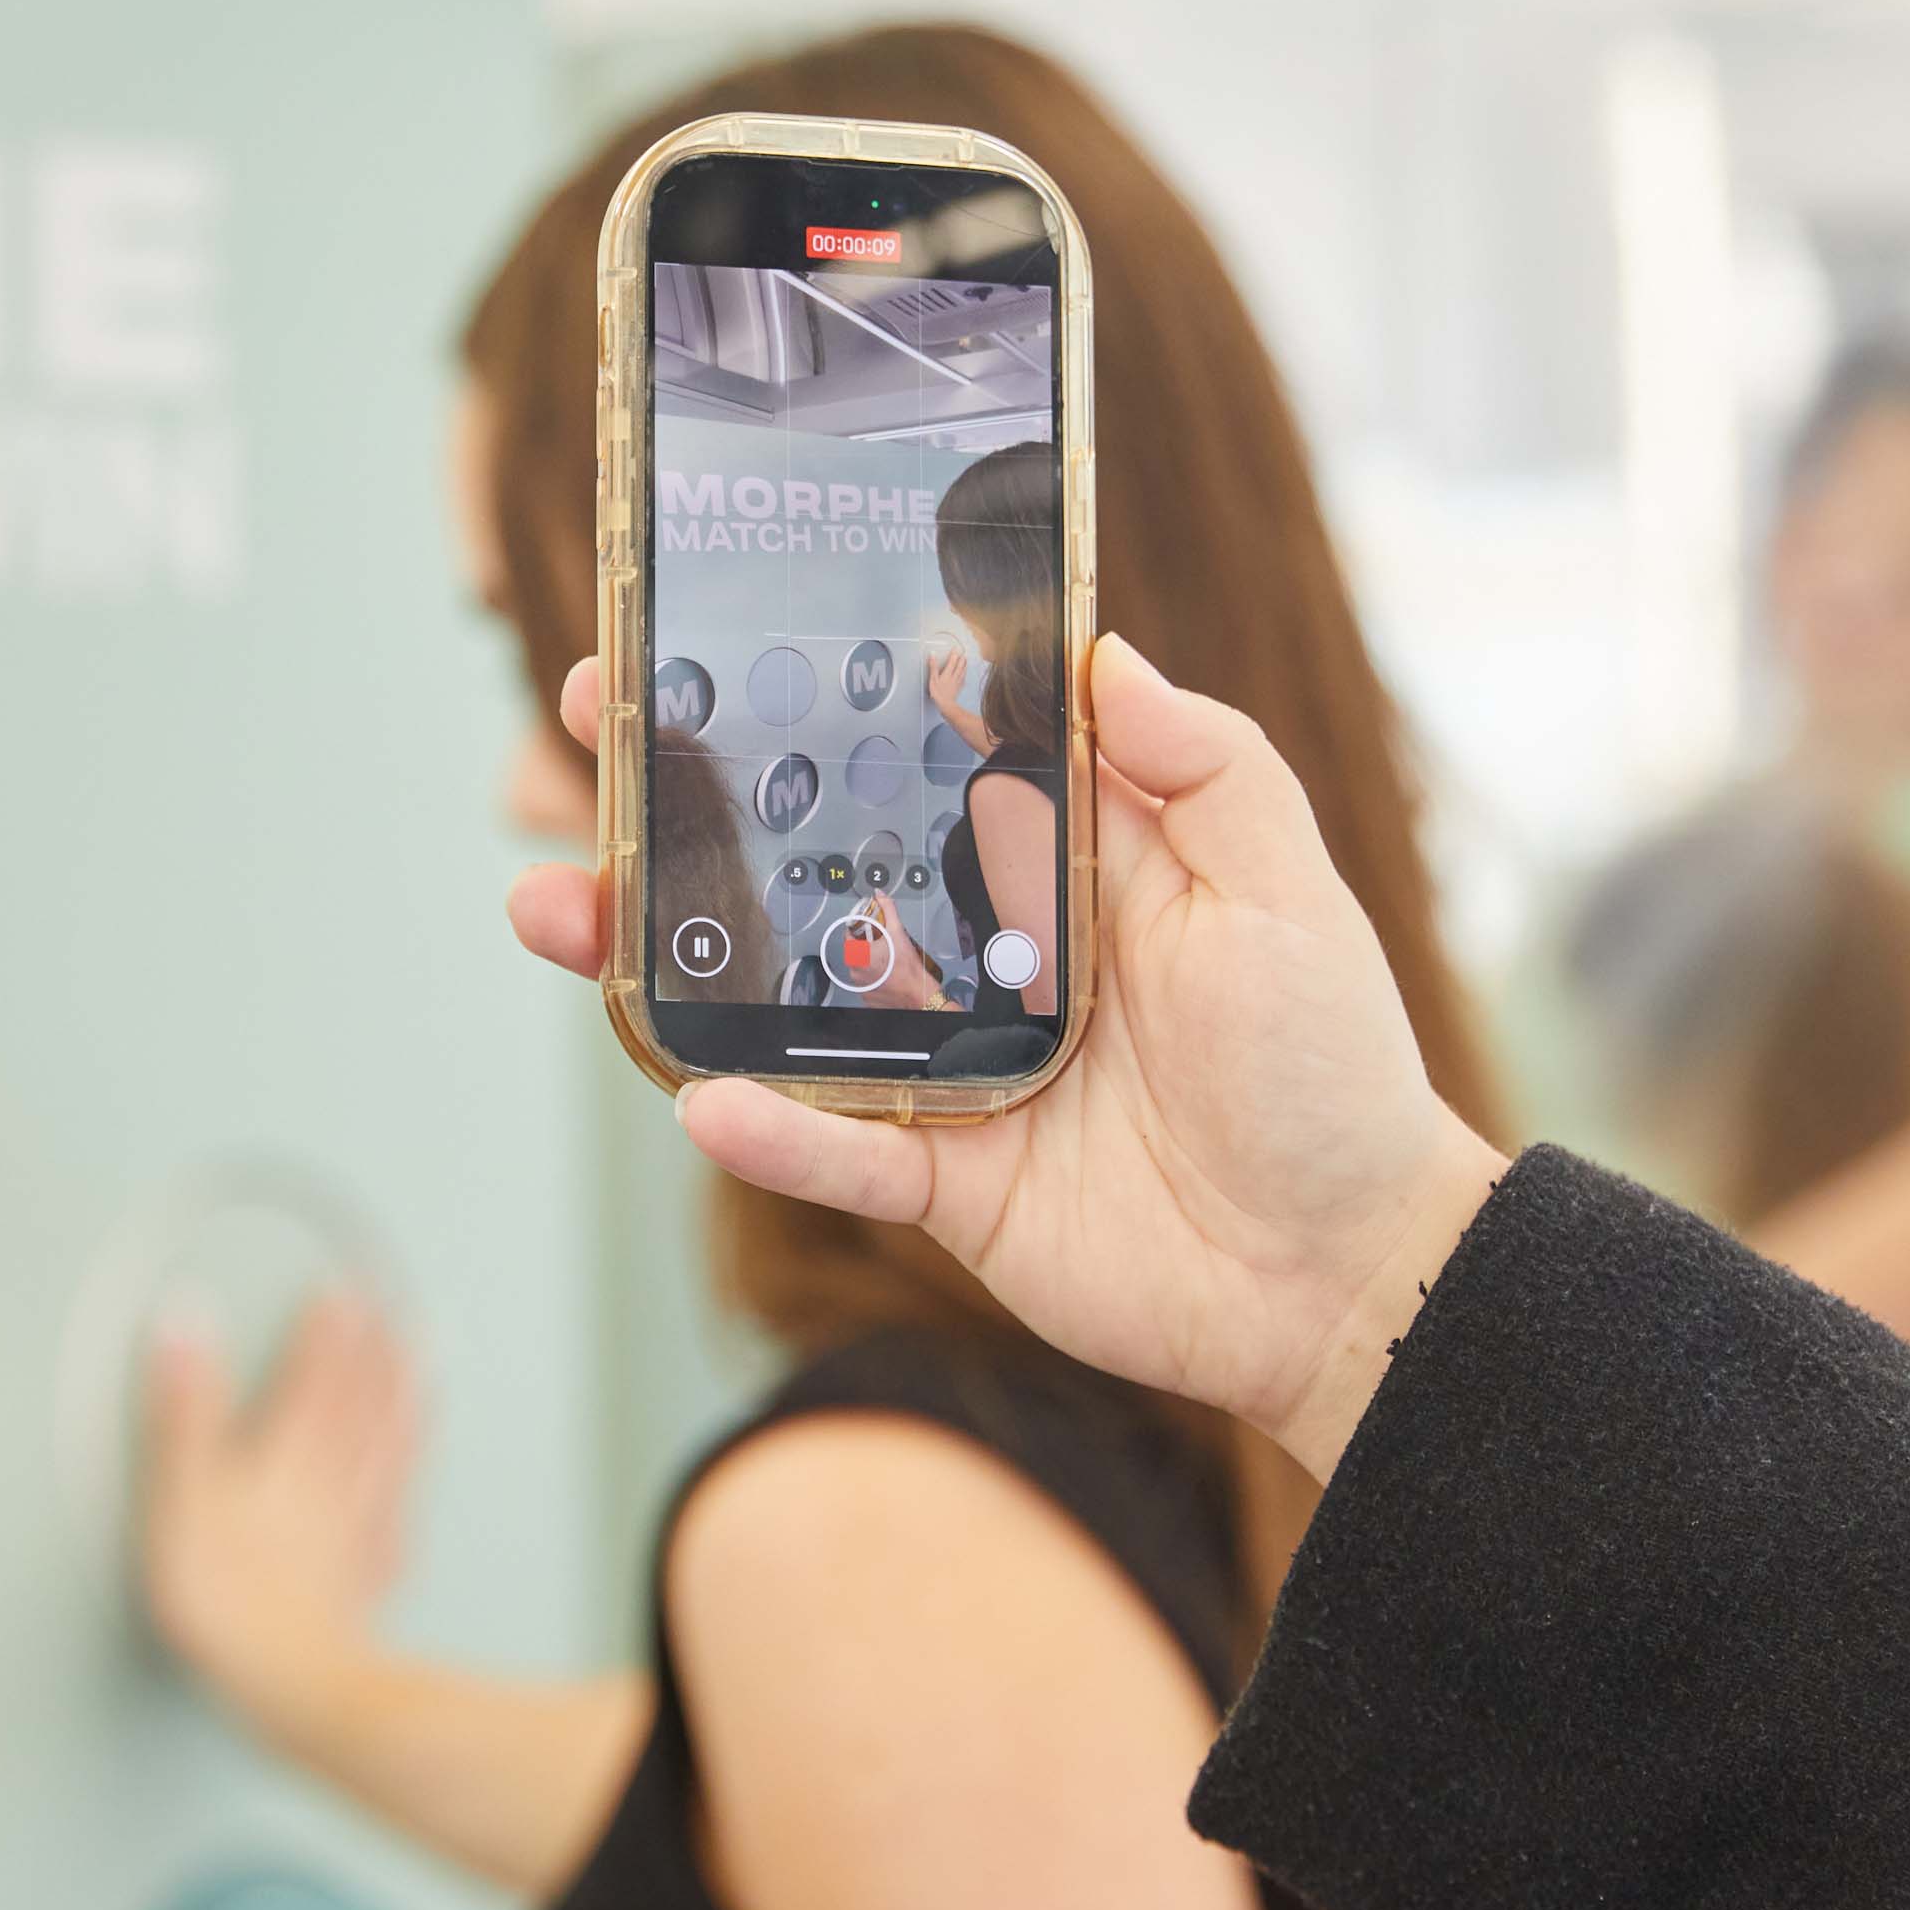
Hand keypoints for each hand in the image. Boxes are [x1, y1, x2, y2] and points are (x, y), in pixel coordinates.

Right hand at [141, 1292, 420, 1735]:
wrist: (295, 1684)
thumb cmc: (232, 1603)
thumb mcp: (182, 1498)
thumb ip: (184, 1409)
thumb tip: (183, 1328)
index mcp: (285, 1460)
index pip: (313, 1378)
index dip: (326, 1331)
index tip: (342, 1292)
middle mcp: (331, 1486)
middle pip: (359, 1404)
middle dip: (372, 1351)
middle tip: (391, 1307)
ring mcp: (356, 1531)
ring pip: (387, 1448)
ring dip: (403, 1398)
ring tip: (419, 1360)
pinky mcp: (365, 1575)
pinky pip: (396, 1510)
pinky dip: (406, 1479)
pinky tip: (410, 1475)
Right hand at [509, 638, 1506, 1477]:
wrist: (1349, 1275)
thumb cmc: (1334, 1073)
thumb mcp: (1286, 892)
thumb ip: (1206, 768)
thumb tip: (1105, 651)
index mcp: (1056, 866)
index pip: (911, 756)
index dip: (818, 696)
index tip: (723, 634)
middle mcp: (981, 953)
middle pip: (808, 864)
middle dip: (689, 804)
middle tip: (588, 734)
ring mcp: (946, 1067)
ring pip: (780, 1001)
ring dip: (667, 959)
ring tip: (560, 909)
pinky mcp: (941, 1182)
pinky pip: (836, 1153)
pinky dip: (772, 1134)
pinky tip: (700, 1098)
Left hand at [850, 892, 942, 1010]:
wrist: (918, 993)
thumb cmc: (908, 968)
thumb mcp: (898, 932)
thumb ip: (887, 910)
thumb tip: (880, 896)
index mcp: (857, 955)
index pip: (849, 936)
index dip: (859, 930)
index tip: (869, 930)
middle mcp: (855, 973)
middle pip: (856, 952)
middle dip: (867, 947)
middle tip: (882, 945)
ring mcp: (861, 986)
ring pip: (861, 968)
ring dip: (871, 963)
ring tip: (887, 961)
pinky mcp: (867, 997)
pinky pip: (867, 983)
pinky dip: (874, 978)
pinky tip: (887, 974)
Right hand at [928, 642, 969, 708]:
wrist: (946, 704)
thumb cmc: (938, 693)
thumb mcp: (932, 679)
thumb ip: (933, 666)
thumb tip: (933, 655)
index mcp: (948, 673)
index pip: (952, 661)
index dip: (954, 654)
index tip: (956, 648)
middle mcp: (954, 676)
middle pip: (960, 665)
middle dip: (962, 658)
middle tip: (964, 653)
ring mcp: (958, 682)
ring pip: (963, 671)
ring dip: (965, 665)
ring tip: (966, 660)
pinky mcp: (959, 688)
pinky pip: (963, 679)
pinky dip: (964, 675)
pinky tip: (964, 675)